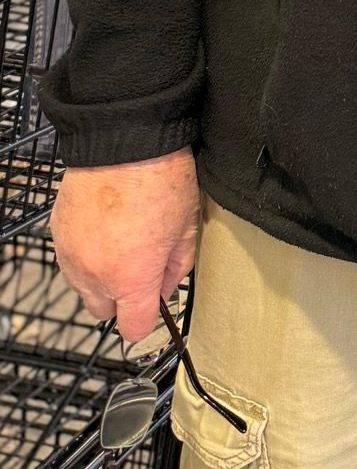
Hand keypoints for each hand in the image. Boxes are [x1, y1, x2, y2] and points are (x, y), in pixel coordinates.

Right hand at [50, 149, 200, 342]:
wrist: (124, 140)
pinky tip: (104, 228)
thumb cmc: (160, 178)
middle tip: (141, 268)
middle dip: (123, 298)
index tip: (153, 308)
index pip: (134, 328)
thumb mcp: (186, 227)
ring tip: (122, 243)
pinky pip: (70, 260)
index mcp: (131, 279)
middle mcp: (95, 275)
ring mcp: (71, 255)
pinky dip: (85, 253)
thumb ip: (176, 267)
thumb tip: (166, 288)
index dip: (148, 320)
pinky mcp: (58, 234)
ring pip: (83, 287)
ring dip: (101, 277)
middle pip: (104, 312)